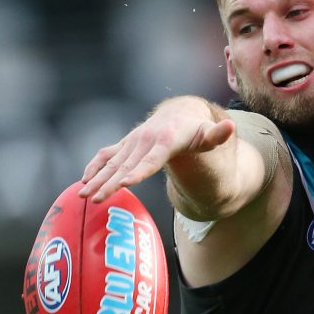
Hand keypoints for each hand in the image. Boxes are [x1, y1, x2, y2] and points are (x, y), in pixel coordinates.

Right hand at [78, 97, 233, 202]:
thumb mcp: (209, 133)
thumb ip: (218, 135)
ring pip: (112, 163)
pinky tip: (83, 181)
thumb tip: (230, 126)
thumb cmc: (196, 129)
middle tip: (96, 199)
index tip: (125, 183)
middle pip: (126, 165)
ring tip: (83, 195)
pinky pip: (106, 155)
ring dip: (96, 178)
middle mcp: (145, 140)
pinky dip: (94, 166)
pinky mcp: (125, 144)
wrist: (179, 114)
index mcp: (165, 140)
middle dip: (109, 182)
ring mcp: (133, 142)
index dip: (139, 171)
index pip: (151, 159)